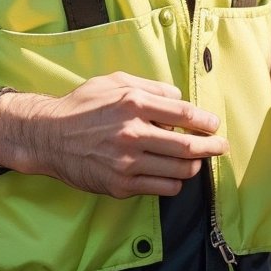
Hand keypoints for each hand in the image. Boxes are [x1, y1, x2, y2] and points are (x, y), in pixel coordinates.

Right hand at [0, 72, 227, 197]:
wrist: (49, 136)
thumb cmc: (83, 106)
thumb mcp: (115, 82)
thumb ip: (151, 87)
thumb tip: (179, 98)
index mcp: (134, 104)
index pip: (184, 114)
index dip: (206, 121)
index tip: (214, 125)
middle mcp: (133, 133)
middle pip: (187, 146)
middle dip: (211, 147)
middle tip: (221, 147)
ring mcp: (127, 163)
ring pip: (178, 170)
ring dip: (193, 166)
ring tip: (195, 161)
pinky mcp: (121, 185)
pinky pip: (162, 188)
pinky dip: (174, 182)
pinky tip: (172, 174)